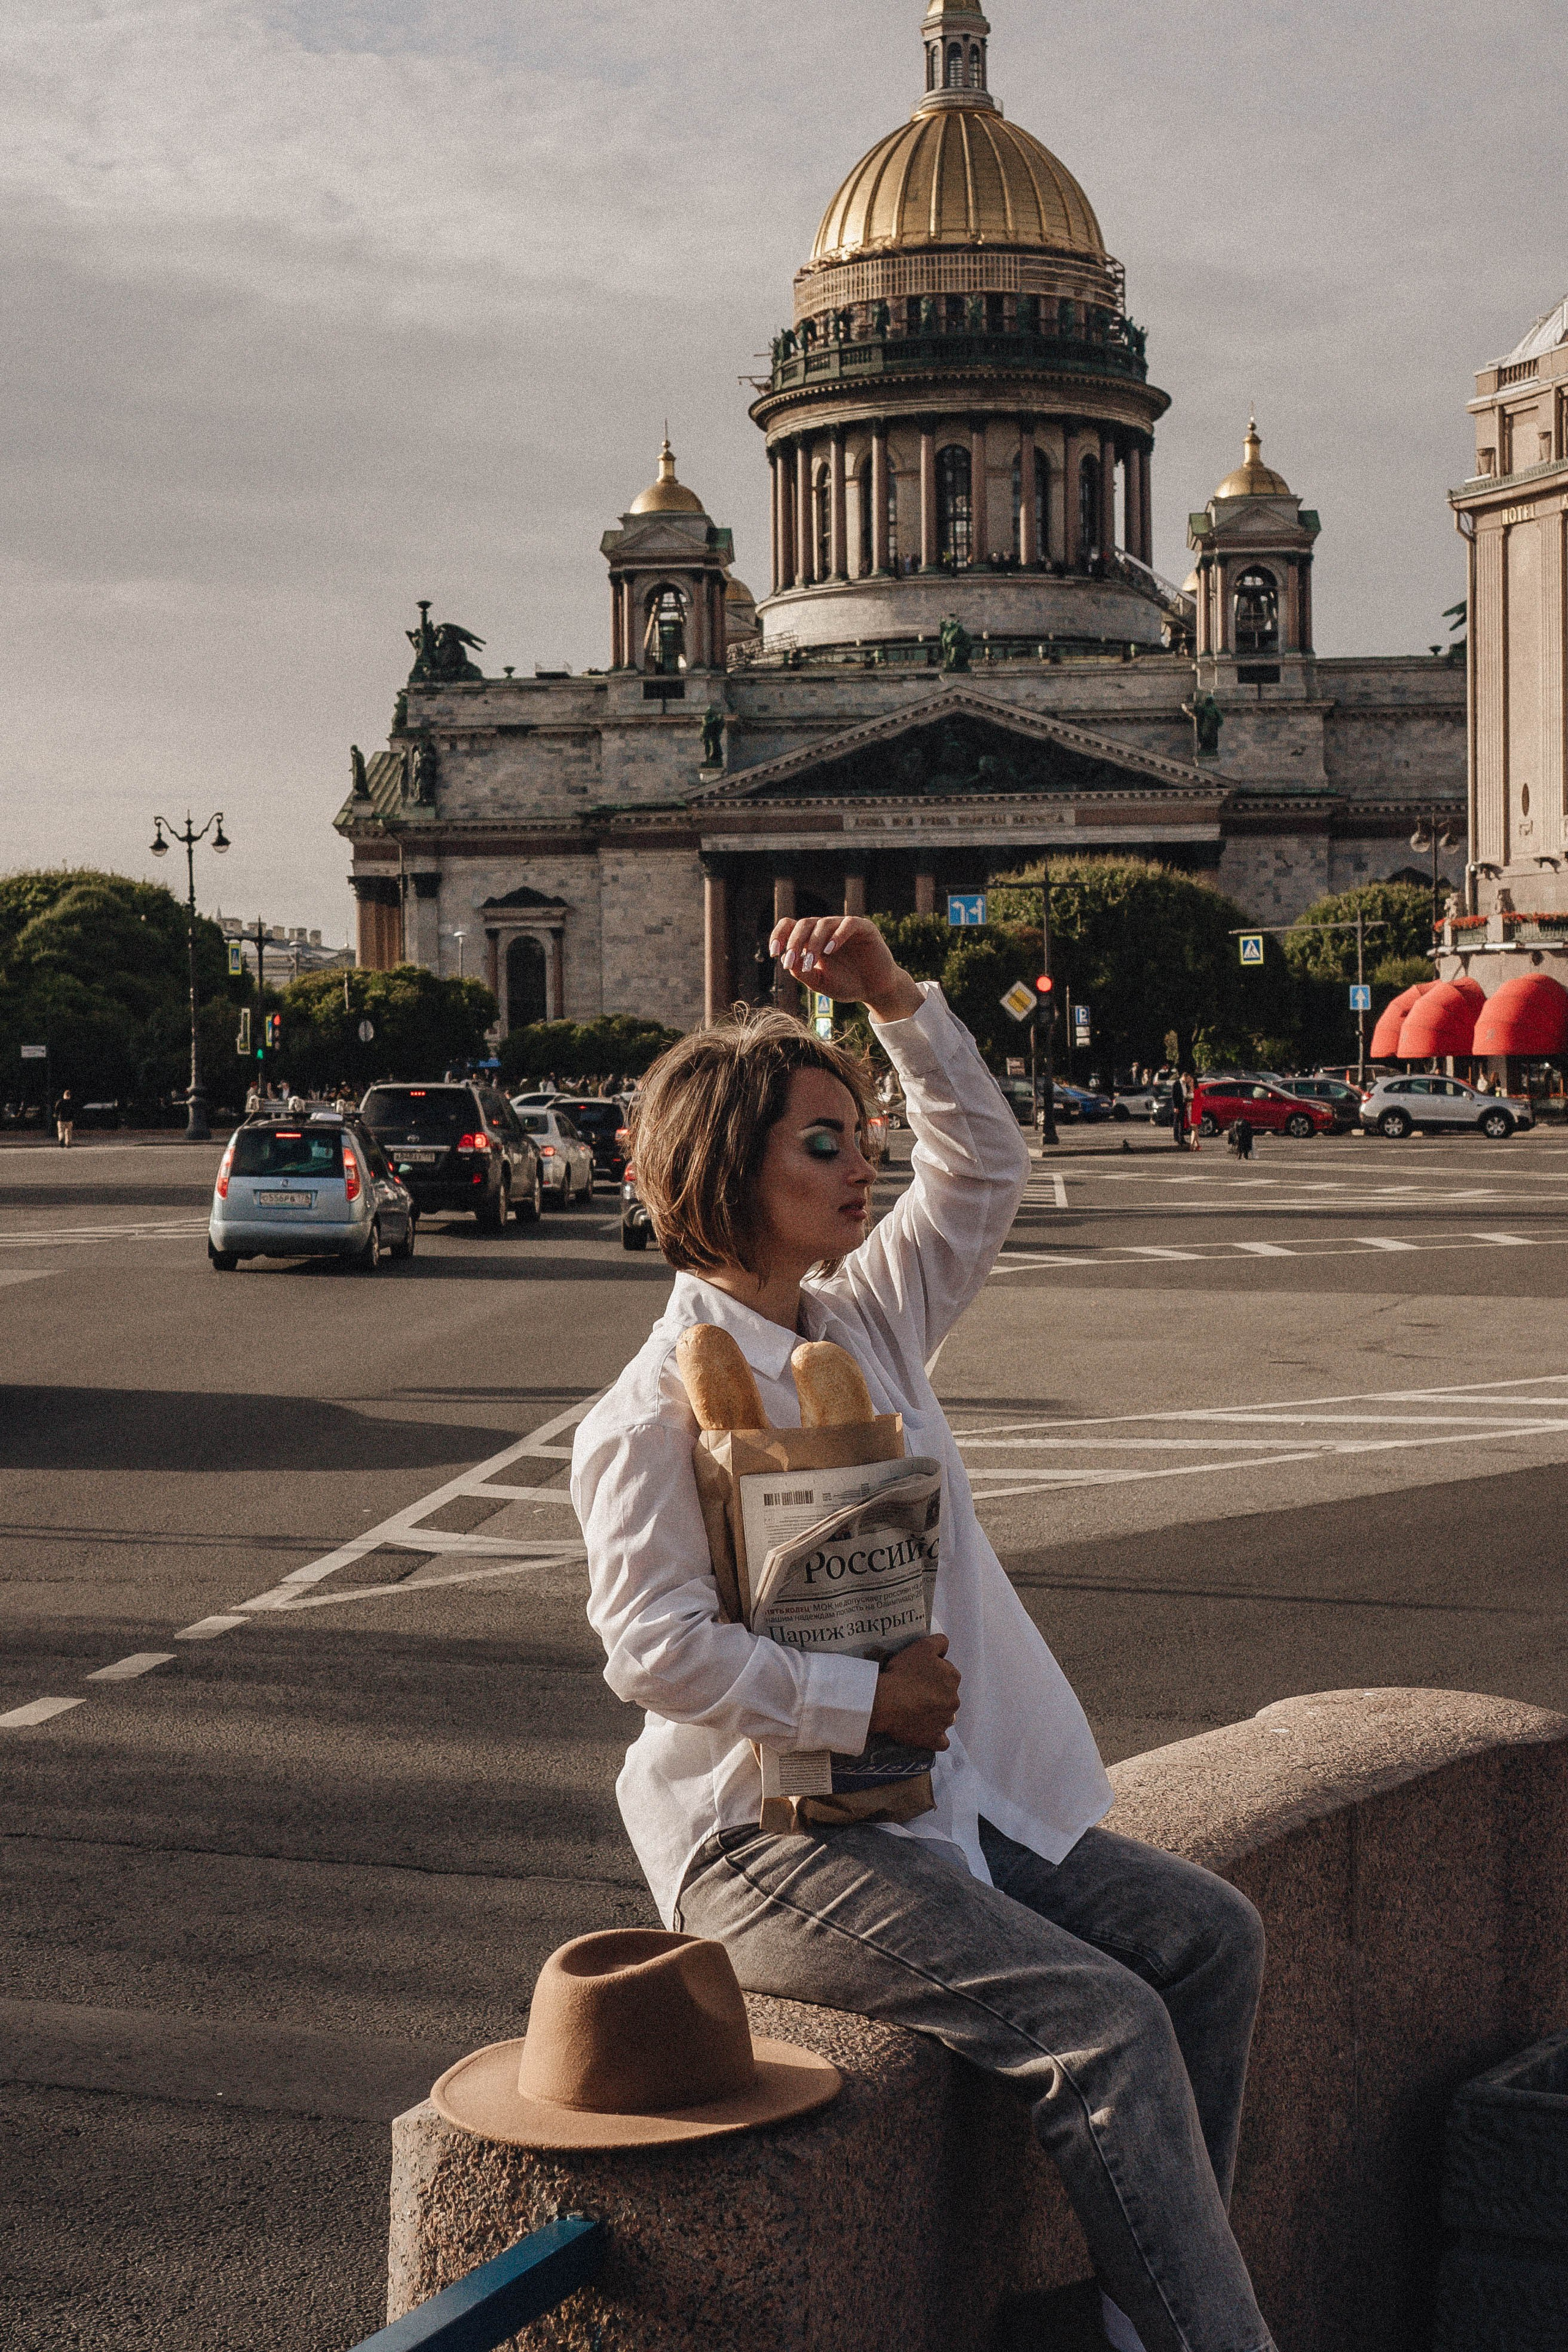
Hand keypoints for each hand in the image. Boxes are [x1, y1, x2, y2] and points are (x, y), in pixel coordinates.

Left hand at [768, 914, 922, 1024]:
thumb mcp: (820, 983)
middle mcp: (826, 930)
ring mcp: (844, 927)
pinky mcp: (863, 928)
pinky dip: (837, 935)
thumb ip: (803, 973)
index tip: (774, 953)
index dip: (779, 935)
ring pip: (822, 924)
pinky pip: (848, 924)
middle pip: (803, 924)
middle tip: (791, 962)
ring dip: (813, 943)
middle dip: (794, 943)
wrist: (874, 990)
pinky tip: (830, 950)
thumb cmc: (846, 985)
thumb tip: (785, 960)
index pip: (790, 926)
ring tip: (812, 962)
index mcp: (812, 939)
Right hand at [867, 1635, 960, 1751]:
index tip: (917, 1674)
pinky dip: (934, 1737)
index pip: (946, 1673)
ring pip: (945, 1717)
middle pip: (946, 1695)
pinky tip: (924, 1732)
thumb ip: (939, 1642)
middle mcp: (954, 1700)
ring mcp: (945, 1722)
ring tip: (915, 1711)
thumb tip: (945, 1646)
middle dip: (935, 1693)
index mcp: (953, 1678)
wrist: (885, 1701)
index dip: (931, 1672)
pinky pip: (940, 1741)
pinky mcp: (934, 1739)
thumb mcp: (921, 1646)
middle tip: (913, 1692)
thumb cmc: (902, 1672)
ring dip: (935, 1714)